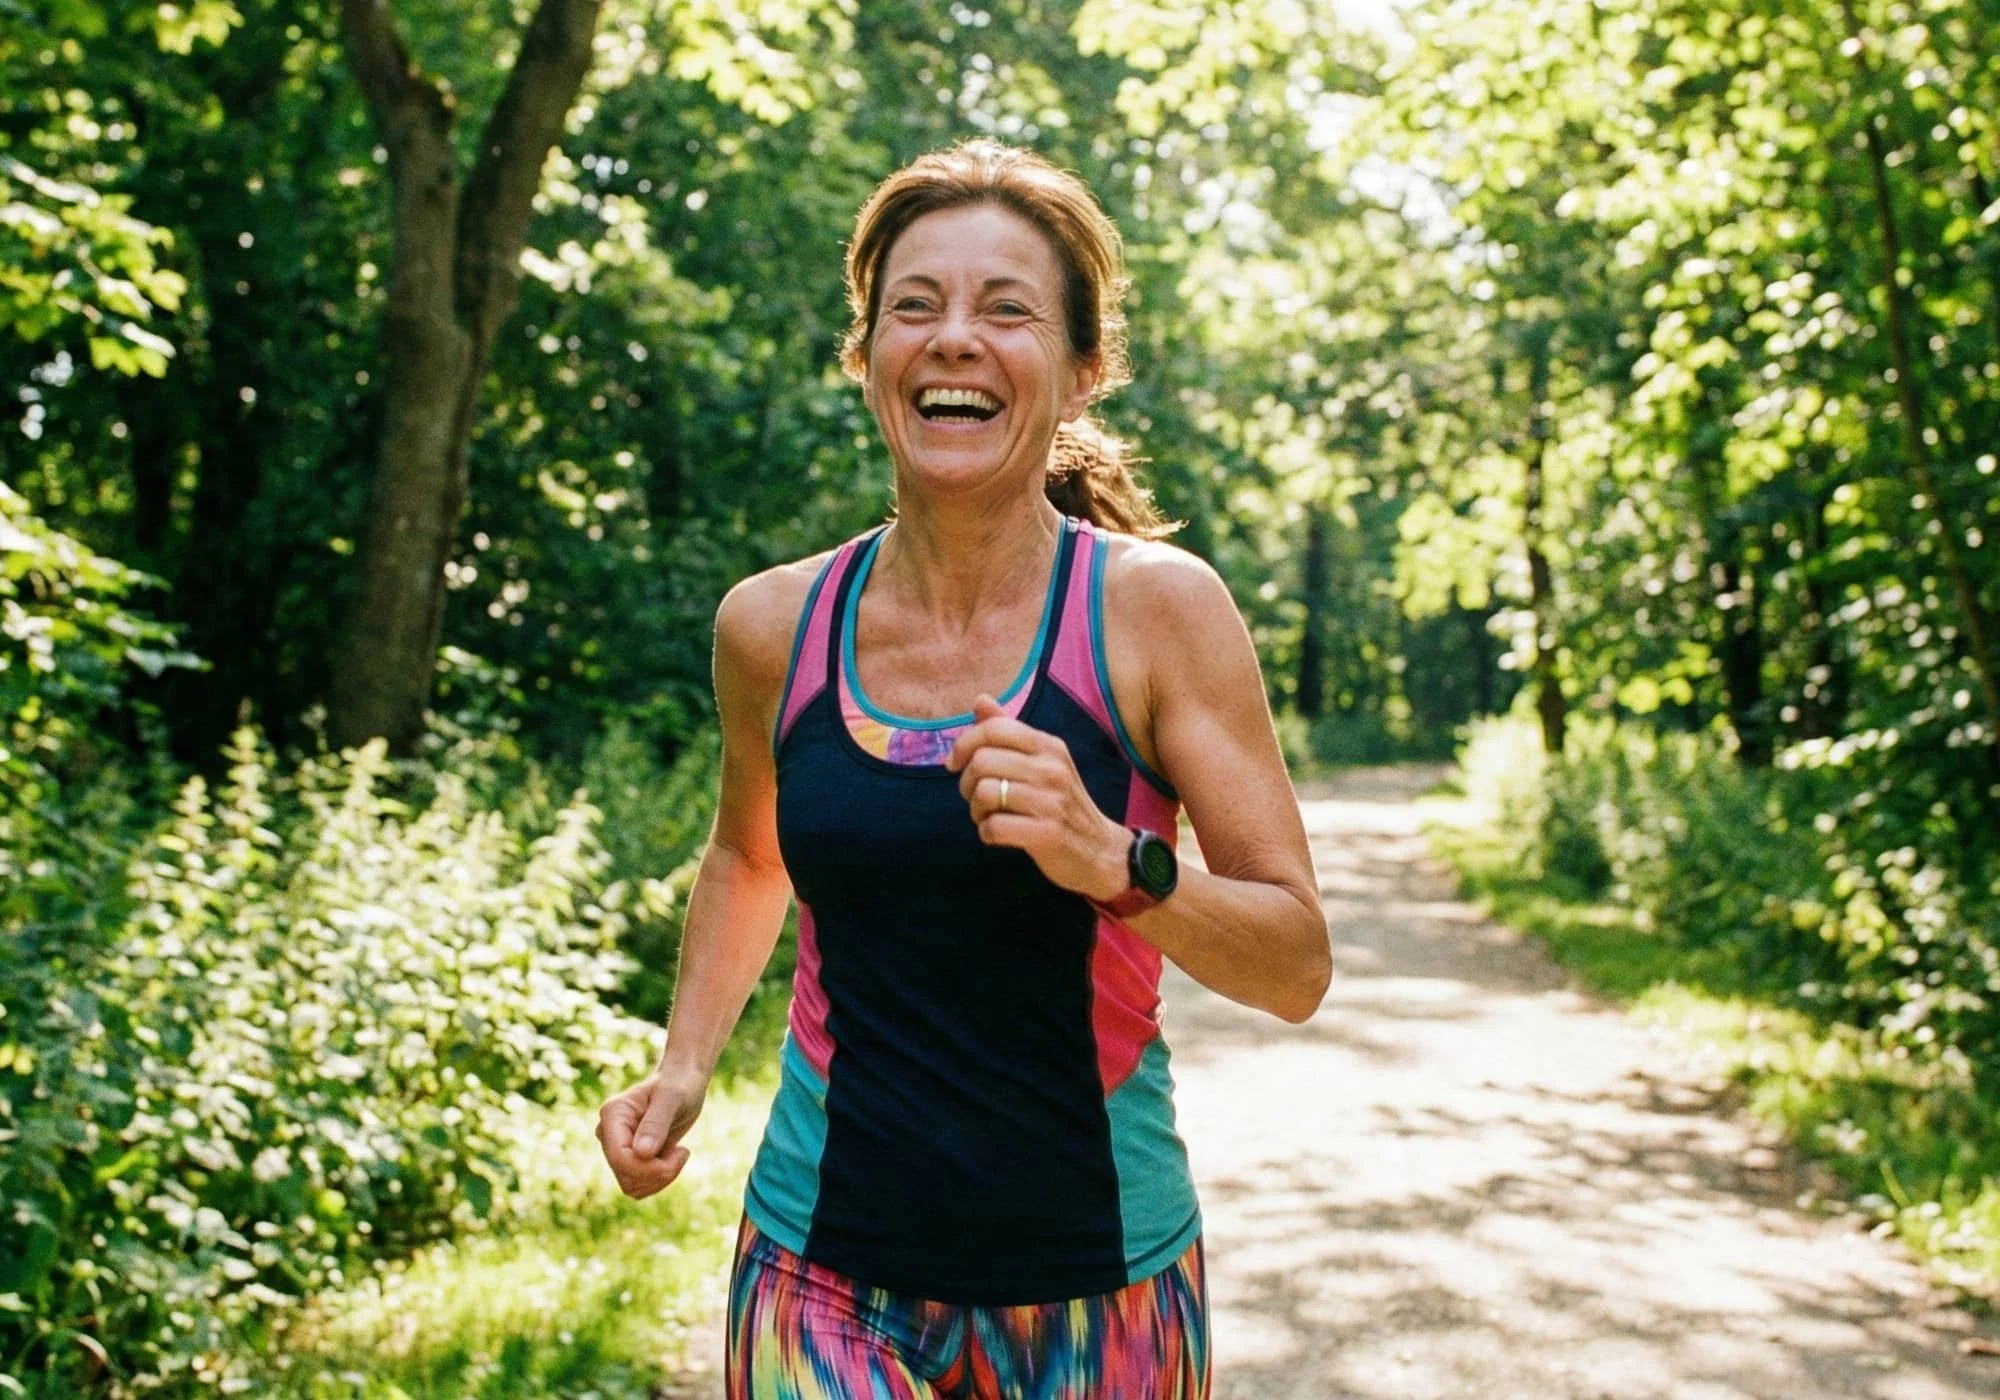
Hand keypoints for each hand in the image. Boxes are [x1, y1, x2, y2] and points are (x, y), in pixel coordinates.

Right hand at [596, 1068, 705, 1199]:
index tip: (681, 1153)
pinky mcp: (628, 1159)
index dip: (648, 1167)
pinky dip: (659, 1180)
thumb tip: (641, 1153)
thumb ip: (656, 1123)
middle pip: (625, 1175)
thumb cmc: (679, 1085)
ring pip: (630, 1186)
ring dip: (660, 1179)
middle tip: (683, 1152)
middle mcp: (608, 1134)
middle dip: (658, 1172)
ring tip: (678, 1154)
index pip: (619, 1157)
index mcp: (612, 1115)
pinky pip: (638, 1186)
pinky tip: (673, 1158)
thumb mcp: (672, 1098)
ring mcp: (616, 1148)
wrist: (683, 1085)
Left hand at [945, 694, 1129, 901]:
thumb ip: (1008, 731)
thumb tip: (980, 699)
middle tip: (976, 798)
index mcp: (1049, 746)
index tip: (955, 764)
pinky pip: (993, 827)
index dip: (964, 744)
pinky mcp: (1047, 834)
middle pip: (982, 761)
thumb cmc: (1060, 803)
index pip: (994, 728)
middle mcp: (1052, 769)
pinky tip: (999, 834)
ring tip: (988, 817)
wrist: (1099, 849)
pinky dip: (987, 833)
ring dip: (975, 811)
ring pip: (984, 793)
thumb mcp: (1042, 761)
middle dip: (966, 783)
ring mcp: (1051, 802)